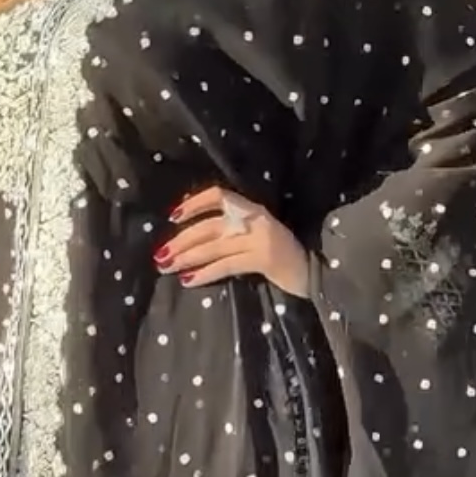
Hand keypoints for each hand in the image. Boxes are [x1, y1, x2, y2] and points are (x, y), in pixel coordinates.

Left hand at [159, 185, 310, 297]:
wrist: (316, 272)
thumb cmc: (283, 257)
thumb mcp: (258, 237)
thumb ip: (233, 233)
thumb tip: (192, 242)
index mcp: (252, 210)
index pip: (219, 195)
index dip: (194, 203)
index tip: (173, 216)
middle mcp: (255, 219)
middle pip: (209, 226)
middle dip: (181, 240)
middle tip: (160, 254)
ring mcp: (260, 238)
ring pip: (213, 246)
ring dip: (186, 257)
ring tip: (166, 267)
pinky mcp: (263, 259)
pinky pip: (226, 265)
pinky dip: (204, 273)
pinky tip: (188, 280)